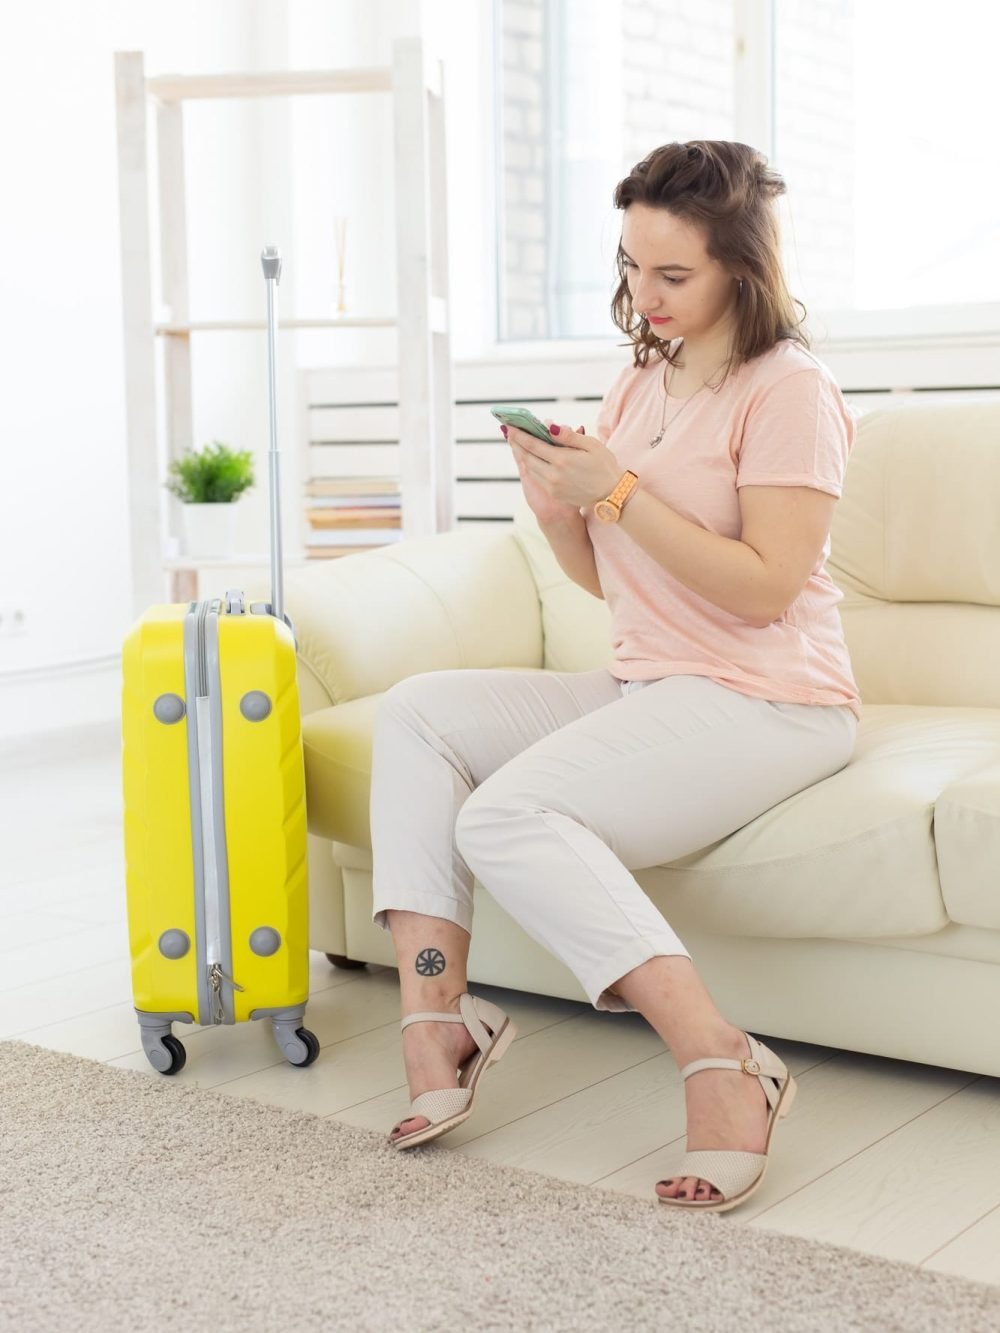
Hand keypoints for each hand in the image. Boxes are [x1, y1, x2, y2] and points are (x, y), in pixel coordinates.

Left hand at [503, 419, 621, 522]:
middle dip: (517, 444)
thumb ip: (568, 436)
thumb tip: (550, 426)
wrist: (612, 495)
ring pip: (531, 468)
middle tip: (510, 432)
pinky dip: (532, 465)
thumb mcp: (591, 445)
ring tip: (518, 443)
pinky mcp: (555, 493)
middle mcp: (553, 475)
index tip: (509, 426)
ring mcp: (553, 486)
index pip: (533, 445)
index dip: (519, 435)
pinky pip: (538, 477)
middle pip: (527, 457)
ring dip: (523, 455)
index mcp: (562, 460)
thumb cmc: (605, 467)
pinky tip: (532, 457)